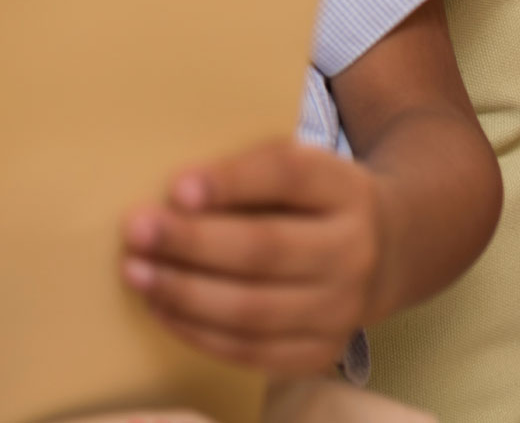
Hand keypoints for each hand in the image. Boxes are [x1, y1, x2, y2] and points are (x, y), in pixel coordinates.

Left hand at [119, 140, 383, 376]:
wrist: (383, 253)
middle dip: (192, 242)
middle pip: (266, 249)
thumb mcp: (297, 166)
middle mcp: (353, 251)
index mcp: (344, 188)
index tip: (176, 186)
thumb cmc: (312, 201)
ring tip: (137, 273)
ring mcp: (342, 310)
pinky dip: (199, 332)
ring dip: (185, 294)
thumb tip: (171, 196)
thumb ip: (245, 171)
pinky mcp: (321, 352)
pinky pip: (251, 351)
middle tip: (136, 230)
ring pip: (254, 310)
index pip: (288, 176)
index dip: (232, 181)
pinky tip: (161, 307)